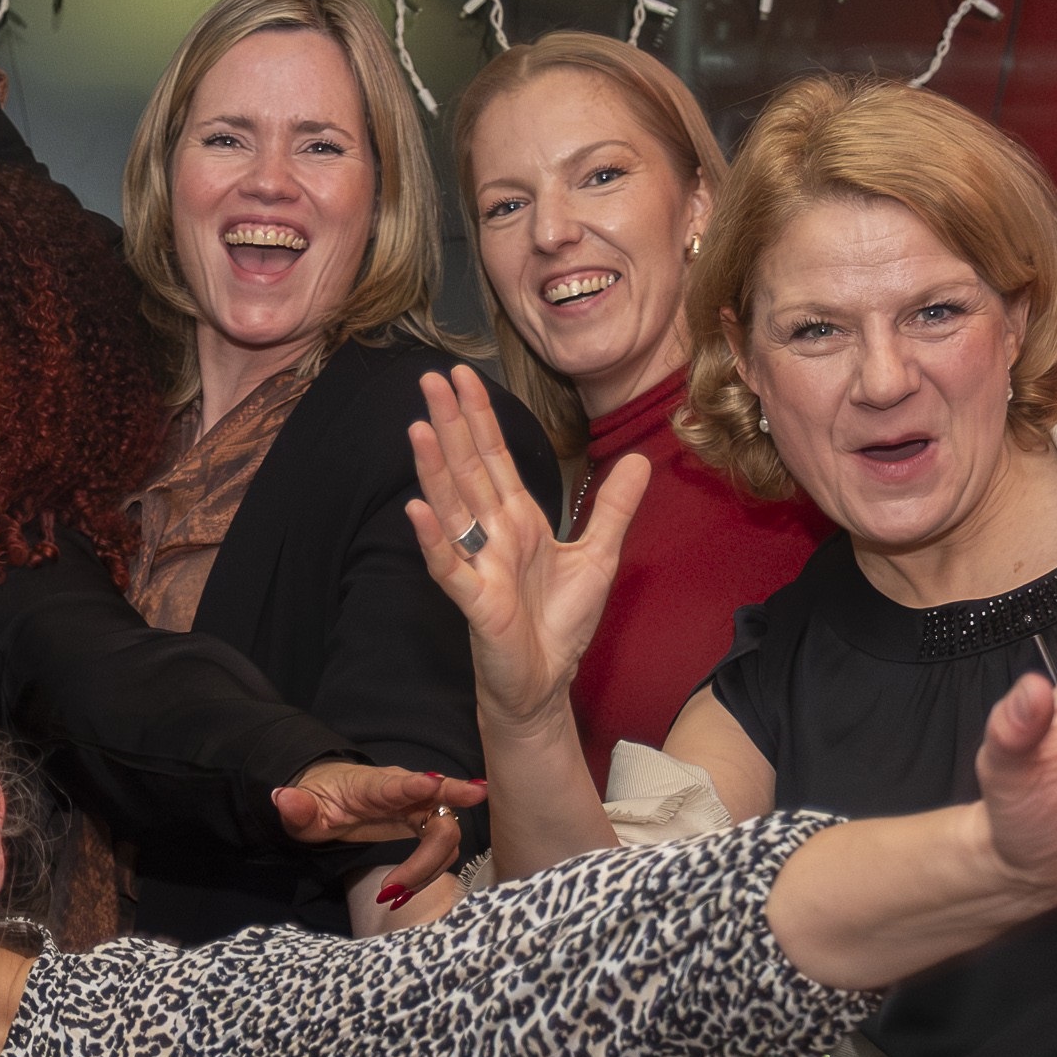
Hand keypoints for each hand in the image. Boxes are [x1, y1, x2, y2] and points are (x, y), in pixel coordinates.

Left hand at [276, 761, 483, 895]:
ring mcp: (417, 808)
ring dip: (426, 870)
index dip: (417, 786)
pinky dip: (428, 873)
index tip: (435, 784)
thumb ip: (297, 806)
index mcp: (372, 785)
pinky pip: (441, 849)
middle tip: (402, 885)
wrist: (331, 796)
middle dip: (440, 843)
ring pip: (445, 836)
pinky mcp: (422, 825)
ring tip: (390, 893)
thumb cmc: (321, 798)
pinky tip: (403, 892)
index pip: (396, 784)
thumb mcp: (303, 806)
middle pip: (438, 812)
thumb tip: (282, 798)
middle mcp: (404, 791)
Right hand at [405, 367, 645, 729]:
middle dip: (451, 424)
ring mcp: (480, 567)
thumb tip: (638, 459)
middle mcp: (493, 536)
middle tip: (429, 378)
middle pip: (468, 471)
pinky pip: (450, 569)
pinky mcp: (476, 603)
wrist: (547, 682)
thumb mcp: (599, 556)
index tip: (462, 374)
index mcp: (519, 520)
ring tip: (418, 428)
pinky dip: (434, 541)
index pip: (494, 458)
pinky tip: (417, 511)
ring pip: (453, 509)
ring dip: (434, 469)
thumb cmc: (560, 623)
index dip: (480, 417)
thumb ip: (613, 507)